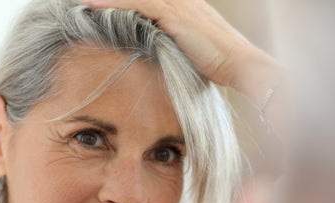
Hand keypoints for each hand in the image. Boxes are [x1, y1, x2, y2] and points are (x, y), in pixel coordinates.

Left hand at [82, 0, 283, 103]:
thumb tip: (159, 54)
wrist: (242, 63)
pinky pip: (136, 4)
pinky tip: (92, 3)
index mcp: (183, 6)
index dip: (123, 0)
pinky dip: (113, 2)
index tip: (100, 2)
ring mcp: (177, 5)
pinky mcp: (174, 15)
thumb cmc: (223, 62)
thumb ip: (175, 45)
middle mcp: (179, 0)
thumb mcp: (194, 50)